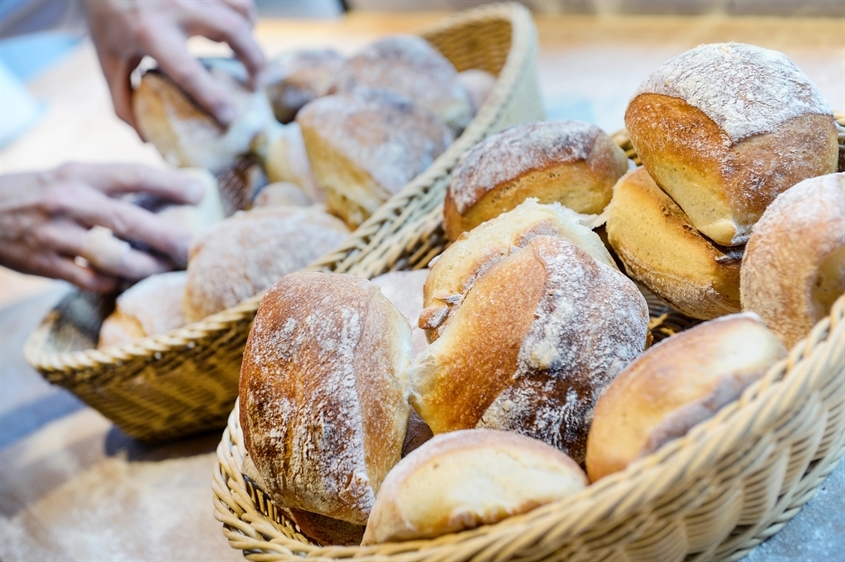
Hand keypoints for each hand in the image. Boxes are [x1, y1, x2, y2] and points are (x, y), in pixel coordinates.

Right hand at [0, 163, 204, 292]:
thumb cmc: (36, 192)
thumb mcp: (69, 176)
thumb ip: (110, 186)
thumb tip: (167, 195)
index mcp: (78, 175)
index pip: (132, 175)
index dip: (169, 183)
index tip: (200, 191)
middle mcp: (67, 203)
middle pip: (129, 221)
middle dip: (168, 236)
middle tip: (195, 246)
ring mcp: (54, 236)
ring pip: (111, 257)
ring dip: (146, 266)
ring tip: (168, 270)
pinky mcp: (42, 265)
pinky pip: (88, 280)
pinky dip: (113, 283)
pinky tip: (130, 282)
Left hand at [84, 0, 264, 130]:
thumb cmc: (106, 19)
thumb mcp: (108, 59)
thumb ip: (123, 100)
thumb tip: (146, 138)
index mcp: (149, 33)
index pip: (189, 72)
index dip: (213, 97)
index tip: (231, 118)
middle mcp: (176, 7)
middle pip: (234, 32)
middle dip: (255, 61)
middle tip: (256, 83)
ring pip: (243, 10)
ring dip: (251, 35)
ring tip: (247, 53)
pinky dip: (245, 16)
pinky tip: (237, 29)